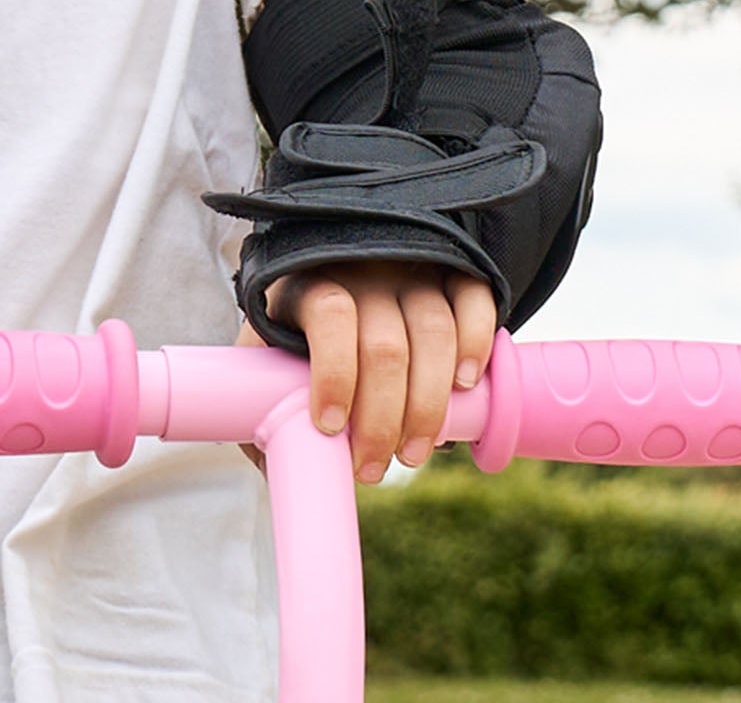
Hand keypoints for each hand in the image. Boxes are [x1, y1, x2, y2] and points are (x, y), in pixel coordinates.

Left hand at [235, 260, 497, 484]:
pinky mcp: (450, 275)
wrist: (333, 305)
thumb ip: (268, 416)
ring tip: (413, 454)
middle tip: (372, 469)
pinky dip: (475, 342)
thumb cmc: (292, 357)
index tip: (329, 428)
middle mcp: (363, 272)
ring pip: (433, 330)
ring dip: (428, 403)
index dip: (334, 373)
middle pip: (385, 343)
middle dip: (382, 419)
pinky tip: (465, 386)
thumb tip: (287, 470)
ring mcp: (410, 271)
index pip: (330, 314)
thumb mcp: (265, 376)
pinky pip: (473, 299)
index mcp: (308, 285)